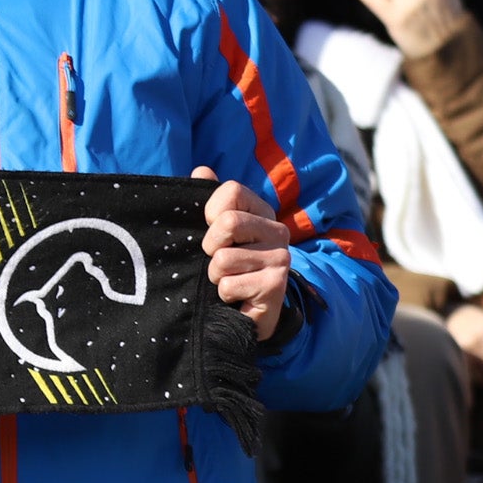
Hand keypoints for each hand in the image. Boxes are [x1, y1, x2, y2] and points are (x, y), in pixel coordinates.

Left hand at [194, 166, 289, 340]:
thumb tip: (201, 170)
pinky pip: (228, 285)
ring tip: (229, 280)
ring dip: (215, 276)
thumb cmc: (228, 266)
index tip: (212, 230)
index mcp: (262, 211)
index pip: (231, 191)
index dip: (210, 213)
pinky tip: (238, 296)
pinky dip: (224, 294)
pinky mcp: (276, 285)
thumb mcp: (214, 232)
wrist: (246, 312)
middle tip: (218, 261)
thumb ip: (207, 200)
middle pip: (228, 223)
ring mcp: (280, 257)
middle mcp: (277, 230)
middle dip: (210, 247)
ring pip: (222, 259)